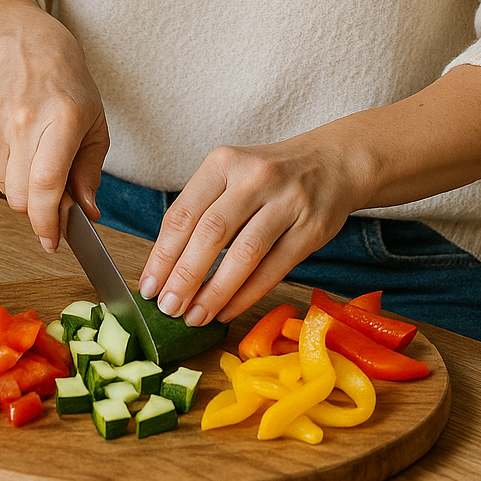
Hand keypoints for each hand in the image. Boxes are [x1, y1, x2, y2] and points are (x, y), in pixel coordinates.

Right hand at [0, 6, 109, 251]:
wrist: (28, 50)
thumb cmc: (69, 89)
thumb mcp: (95, 126)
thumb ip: (90, 173)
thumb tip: (87, 213)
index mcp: (62, 118)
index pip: (47, 182)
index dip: (48, 220)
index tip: (53, 241)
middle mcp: (24, 120)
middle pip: (21, 196)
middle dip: (39, 210)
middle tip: (57, 198)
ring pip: (5, 189)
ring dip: (24, 189)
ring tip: (39, 159)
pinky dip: (6, 174)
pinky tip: (21, 149)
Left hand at [137, 122, 364, 326]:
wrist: (332, 163)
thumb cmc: (269, 177)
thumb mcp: (232, 176)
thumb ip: (202, 211)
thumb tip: (165, 268)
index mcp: (224, 162)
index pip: (184, 213)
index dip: (162, 254)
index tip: (148, 286)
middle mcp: (255, 177)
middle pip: (211, 233)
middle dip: (184, 277)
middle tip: (168, 308)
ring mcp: (287, 202)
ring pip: (244, 254)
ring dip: (215, 292)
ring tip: (195, 318)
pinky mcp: (311, 229)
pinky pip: (273, 269)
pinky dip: (246, 295)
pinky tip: (227, 311)